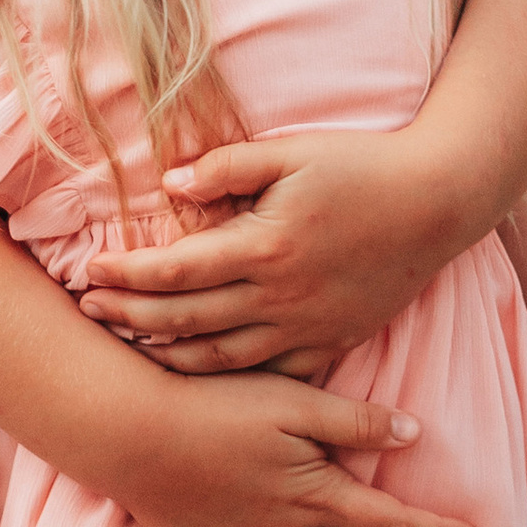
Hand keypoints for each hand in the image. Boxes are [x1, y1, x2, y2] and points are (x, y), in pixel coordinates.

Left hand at [74, 130, 452, 374]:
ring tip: (130, 344)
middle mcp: (280, 295)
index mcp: (264, 245)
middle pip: (185, 321)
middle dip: (128, 318)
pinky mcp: (331, 342)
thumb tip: (168, 184)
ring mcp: (306, 326)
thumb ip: (225, 166)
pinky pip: (268, 374)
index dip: (125, 276)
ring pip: (220, 358)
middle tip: (88, 313)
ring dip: (167, 354)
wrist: (438, 203)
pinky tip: (200, 370)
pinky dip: (226, 376)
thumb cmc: (362, 165)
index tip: (90, 272)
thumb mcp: (292, 150)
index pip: (175, 270)